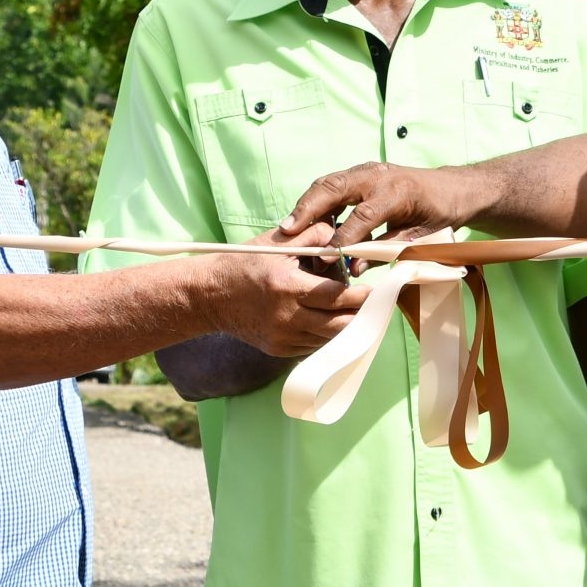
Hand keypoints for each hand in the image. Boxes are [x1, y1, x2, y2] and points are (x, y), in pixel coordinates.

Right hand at [205, 222, 366, 357]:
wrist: (211, 296)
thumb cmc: (244, 264)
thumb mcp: (276, 243)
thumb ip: (313, 236)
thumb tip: (343, 237)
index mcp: (288, 287)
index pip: (336, 297)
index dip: (361, 296)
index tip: (375, 291)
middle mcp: (287, 317)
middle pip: (339, 325)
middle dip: (360, 315)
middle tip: (372, 304)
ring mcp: (283, 338)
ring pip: (329, 339)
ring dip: (345, 326)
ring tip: (354, 311)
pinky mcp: (280, 350)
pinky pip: (314, 346)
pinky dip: (326, 334)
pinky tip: (330, 320)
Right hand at [282, 161, 480, 249]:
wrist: (451, 189)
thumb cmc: (438, 215)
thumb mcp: (419, 237)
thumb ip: (386, 250)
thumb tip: (354, 268)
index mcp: (398, 192)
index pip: (364, 215)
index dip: (343, 237)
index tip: (326, 256)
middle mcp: (378, 176)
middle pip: (335, 188)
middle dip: (309, 209)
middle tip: (288, 231)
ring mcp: (367, 171)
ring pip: (328, 183)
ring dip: (306, 204)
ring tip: (287, 228)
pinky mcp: (359, 174)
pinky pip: (331, 185)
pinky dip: (315, 201)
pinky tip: (303, 221)